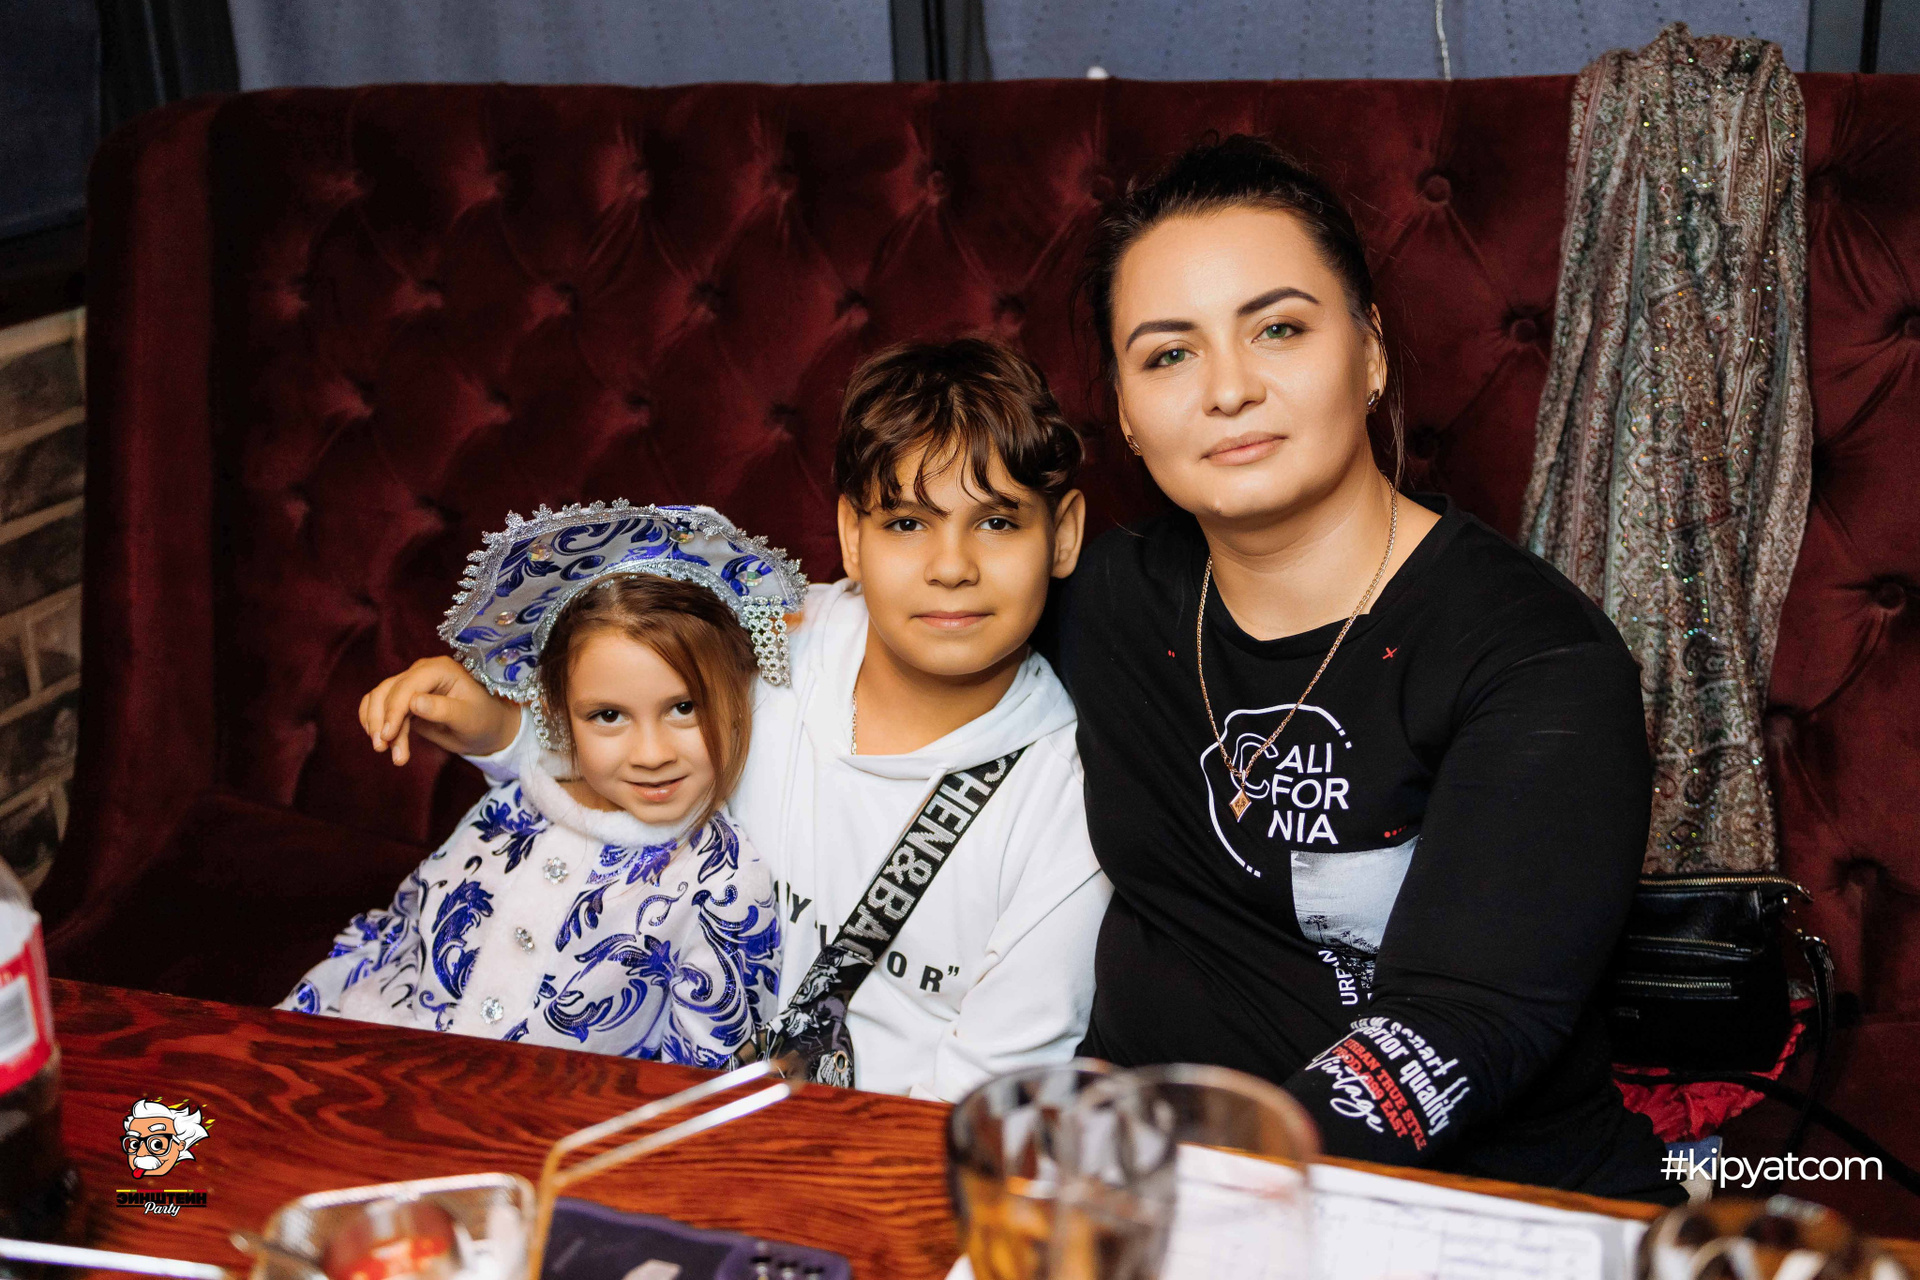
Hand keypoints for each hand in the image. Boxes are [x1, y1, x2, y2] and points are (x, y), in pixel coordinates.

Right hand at [359, 656, 521, 764]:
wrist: (489, 728)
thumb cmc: (485, 720)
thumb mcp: (468, 718)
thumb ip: (442, 710)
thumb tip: (413, 703)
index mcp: (440, 669)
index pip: (407, 687)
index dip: (393, 711)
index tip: (388, 736)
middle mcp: (422, 671)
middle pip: (387, 691)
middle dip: (382, 722)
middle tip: (384, 750)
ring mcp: (411, 683)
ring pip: (379, 698)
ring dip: (377, 725)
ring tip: (387, 752)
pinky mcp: (404, 698)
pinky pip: (379, 704)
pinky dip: (373, 721)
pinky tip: (379, 739)